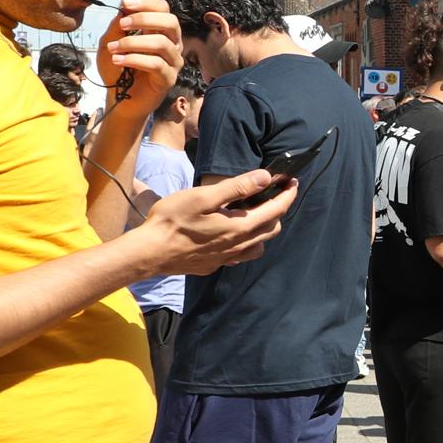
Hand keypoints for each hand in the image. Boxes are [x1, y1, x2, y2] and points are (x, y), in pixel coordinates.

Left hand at [96, 0, 182, 111]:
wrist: (119, 99)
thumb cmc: (118, 70)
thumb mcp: (110, 43)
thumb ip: (117, 27)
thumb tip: (123, 9)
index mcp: (159, 31)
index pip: (163, 9)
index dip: (146, 3)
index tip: (125, 3)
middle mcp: (171, 44)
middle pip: (170, 22)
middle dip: (144, 19)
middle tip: (123, 24)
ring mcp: (173, 61)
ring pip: (162, 43)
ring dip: (133, 42)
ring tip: (113, 48)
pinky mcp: (169, 78)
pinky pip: (157, 64)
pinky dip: (134, 59)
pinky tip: (118, 60)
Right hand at [141, 171, 296, 275]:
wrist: (149, 252)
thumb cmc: (172, 220)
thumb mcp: (204, 196)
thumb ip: (237, 187)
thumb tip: (265, 178)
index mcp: (240, 226)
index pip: (276, 210)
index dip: (287, 194)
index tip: (292, 182)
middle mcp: (239, 245)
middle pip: (272, 228)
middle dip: (278, 210)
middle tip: (273, 194)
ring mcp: (227, 258)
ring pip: (259, 245)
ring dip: (263, 229)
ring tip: (254, 214)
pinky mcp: (215, 264)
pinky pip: (240, 255)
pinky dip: (246, 243)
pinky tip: (233, 235)